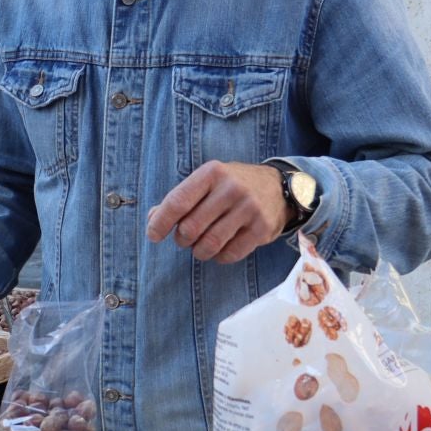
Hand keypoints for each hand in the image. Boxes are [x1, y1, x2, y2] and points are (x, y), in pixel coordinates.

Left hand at [147, 161, 287, 263]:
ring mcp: (249, 208)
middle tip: (186, 238)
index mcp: (212, 173)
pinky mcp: (262, 228)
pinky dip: (219, 257)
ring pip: (209, 244)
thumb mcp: (206, 182)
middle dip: (182, 239)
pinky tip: (221, 248)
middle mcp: (231, 188)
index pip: (178, 202)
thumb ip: (180, 199)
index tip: (153, 236)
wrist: (277, 186)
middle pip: (191, 228)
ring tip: (201, 245)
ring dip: (199, 251)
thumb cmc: (231, 186)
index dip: (161, 223)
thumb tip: (153, 220)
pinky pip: (230, 254)